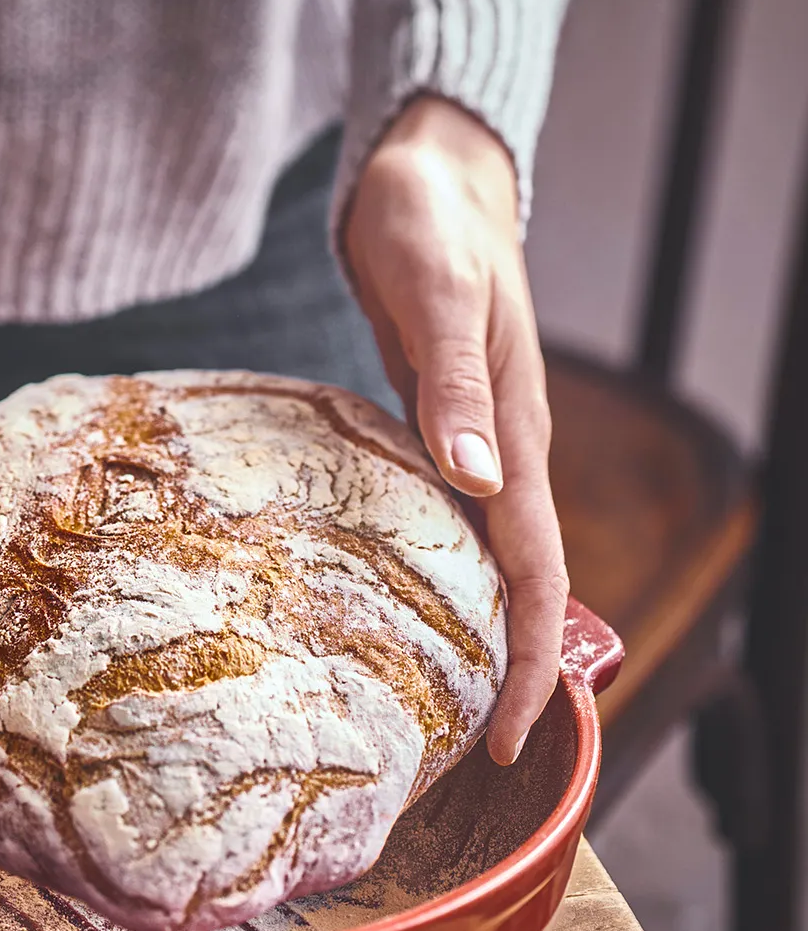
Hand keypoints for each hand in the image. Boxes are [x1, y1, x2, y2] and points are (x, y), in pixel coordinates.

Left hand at [343, 96, 568, 763]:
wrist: (427, 175)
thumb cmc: (430, 225)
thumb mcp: (439, 296)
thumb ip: (455, 386)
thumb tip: (480, 480)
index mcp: (516, 440)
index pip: (536, 575)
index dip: (526, 663)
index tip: (503, 741)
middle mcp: (501, 456)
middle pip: (518, 587)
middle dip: (502, 672)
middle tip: (462, 755)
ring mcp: (469, 446)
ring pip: (483, 562)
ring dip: (470, 632)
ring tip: (431, 704)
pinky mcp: (432, 431)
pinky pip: (443, 524)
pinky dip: (432, 575)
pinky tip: (395, 605)